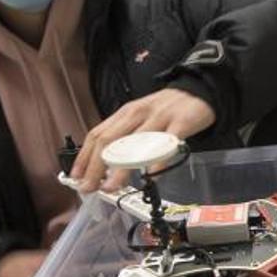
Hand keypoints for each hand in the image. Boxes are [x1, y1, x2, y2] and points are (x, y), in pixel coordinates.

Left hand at [72, 88, 215, 192]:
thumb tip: (103, 163)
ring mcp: (160, 117)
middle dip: (95, 166)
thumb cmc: (167, 109)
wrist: (201, 90)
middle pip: (110, 140)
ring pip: (135, 143)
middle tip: (89, 187)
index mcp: (126, 113)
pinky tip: (151, 175)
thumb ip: (125, 136)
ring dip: (120, 167)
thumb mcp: (141, 117)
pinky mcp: (181, 122)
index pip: (98, 134)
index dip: (84, 156)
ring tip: (111, 186)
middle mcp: (138, 114)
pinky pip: (167, 142)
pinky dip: (157, 159)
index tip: (76, 177)